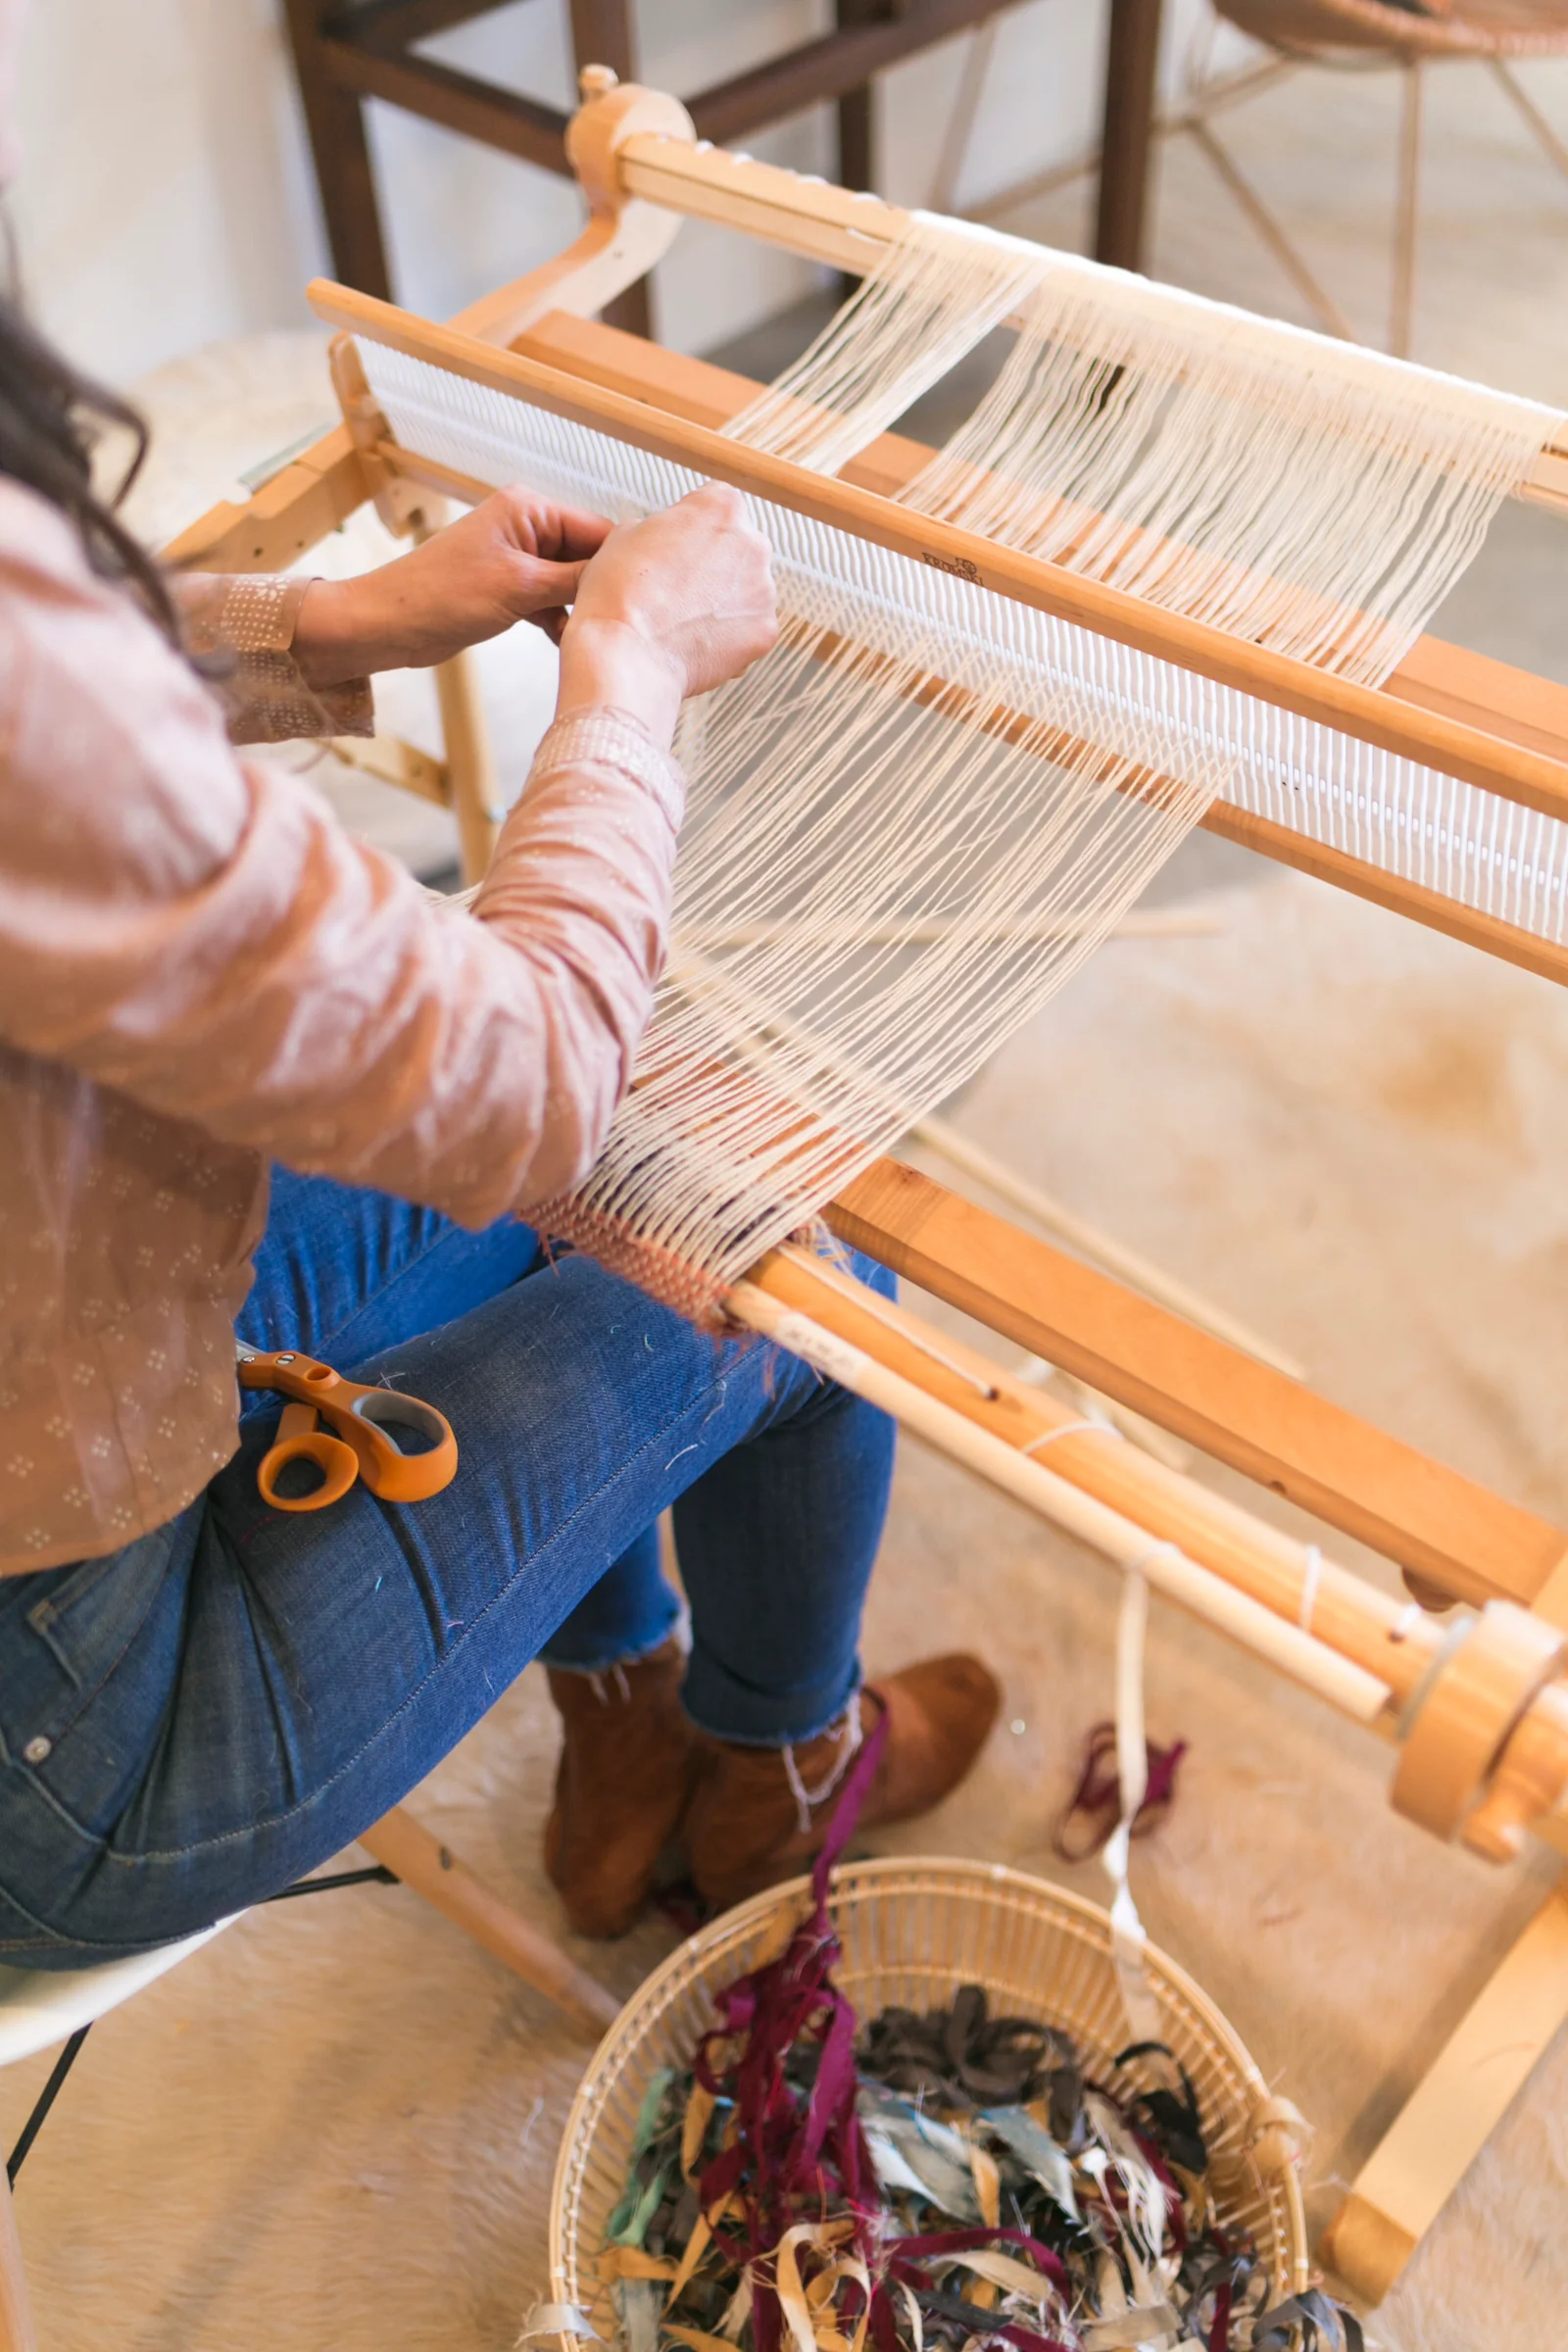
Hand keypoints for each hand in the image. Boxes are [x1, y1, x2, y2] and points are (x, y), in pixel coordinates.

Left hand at [292, 486, 613, 686]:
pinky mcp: (508, 586)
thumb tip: (626, 575)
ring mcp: (517, 557)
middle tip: (626, 623)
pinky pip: (550, 599)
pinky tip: (567, 641)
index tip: (648, 596)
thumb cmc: (442, 597)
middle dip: (601, 589)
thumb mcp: (521, 587)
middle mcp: (527, 525)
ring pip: (571, 582)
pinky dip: (559, 620)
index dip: (622, 563)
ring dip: (580, 609)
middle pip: (587, 555)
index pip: (598, 529)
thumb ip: (576, 579)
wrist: (388, 625)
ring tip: (597, 636)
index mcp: (530, 508)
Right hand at [556, 482, 778, 743]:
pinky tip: (697, 640)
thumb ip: (662, 527)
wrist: (626, 654)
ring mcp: (764, 589)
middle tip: (676, 588)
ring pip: (745, 590)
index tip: (674, 548)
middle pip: (736, 548)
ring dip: (722, 600)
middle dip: (712, 565)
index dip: (689, 529)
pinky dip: (729, 635)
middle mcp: (753, 542)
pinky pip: (749, 627)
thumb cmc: (620, 594)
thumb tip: (667, 539)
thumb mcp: (626, 532)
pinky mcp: (765, 631)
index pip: (715, 505)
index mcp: (721, 507)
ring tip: (683, 619)